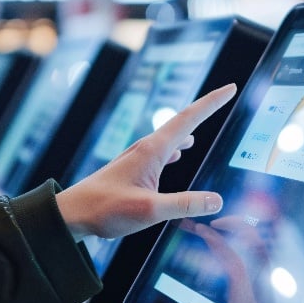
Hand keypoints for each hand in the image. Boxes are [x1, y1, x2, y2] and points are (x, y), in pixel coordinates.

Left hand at [56, 84, 235, 239]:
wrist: (72, 213)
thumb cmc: (106, 210)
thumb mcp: (150, 210)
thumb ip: (184, 204)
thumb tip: (216, 200)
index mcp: (152, 150)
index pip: (189, 119)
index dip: (212, 103)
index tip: (231, 88)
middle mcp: (145, 148)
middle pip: (181, 123)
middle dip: (205, 111)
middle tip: (224, 98)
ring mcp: (137, 158)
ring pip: (170, 137)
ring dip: (189, 129)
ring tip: (203, 127)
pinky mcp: (131, 169)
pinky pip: (161, 151)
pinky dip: (176, 147)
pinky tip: (177, 155)